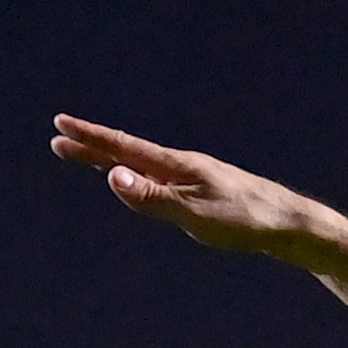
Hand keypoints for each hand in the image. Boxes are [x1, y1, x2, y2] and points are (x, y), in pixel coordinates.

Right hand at [52, 112, 332, 261]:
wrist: (288, 222)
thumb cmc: (244, 220)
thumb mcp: (194, 213)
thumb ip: (152, 198)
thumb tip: (111, 176)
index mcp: (176, 166)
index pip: (124, 148)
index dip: (90, 139)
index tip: (60, 125)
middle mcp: (182, 165)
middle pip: (128, 154)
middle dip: (92, 148)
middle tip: (59, 140)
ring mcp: (194, 176)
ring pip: (144, 165)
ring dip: (113, 159)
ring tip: (88, 155)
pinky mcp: (205, 189)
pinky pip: (161, 178)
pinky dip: (138, 173)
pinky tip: (141, 181)